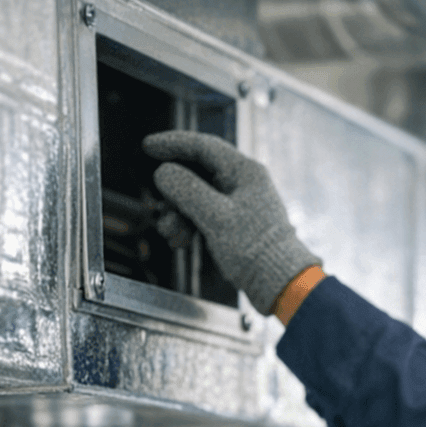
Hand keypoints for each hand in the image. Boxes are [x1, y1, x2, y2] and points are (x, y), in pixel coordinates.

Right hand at [143, 131, 321, 313]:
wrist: (277, 282)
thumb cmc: (255, 249)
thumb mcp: (215, 216)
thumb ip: (186, 190)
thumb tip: (163, 173)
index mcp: (244, 172)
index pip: (203, 146)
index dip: (173, 144)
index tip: (148, 147)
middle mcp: (242, 183)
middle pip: (196, 173)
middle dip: (173, 192)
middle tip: (160, 208)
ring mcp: (238, 203)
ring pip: (196, 196)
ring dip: (178, 213)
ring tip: (172, 233)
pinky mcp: (234, 223)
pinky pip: (202, 214)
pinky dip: (188, 225)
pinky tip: (181, 241)